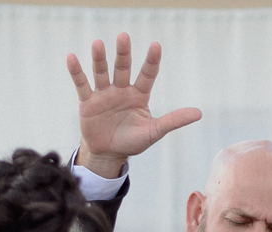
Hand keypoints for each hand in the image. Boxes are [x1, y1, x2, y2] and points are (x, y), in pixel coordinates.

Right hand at [67, 33, 201, 178]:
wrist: (108, 154)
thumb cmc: (132, 141)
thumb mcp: (154, 132)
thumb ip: (173, 120)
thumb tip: (198, 113)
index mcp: (139, 96)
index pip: (147, 75)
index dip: (151, 61)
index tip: (156, 46)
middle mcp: (122, 90)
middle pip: (123, 68)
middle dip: (123, 53)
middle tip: (124, 36)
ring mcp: (104, 94)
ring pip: (102, 72)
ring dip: (100, 59)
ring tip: (98, 43)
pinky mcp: (88, 102)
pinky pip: (82, 85)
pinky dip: (77, 72)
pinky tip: (72, 58)